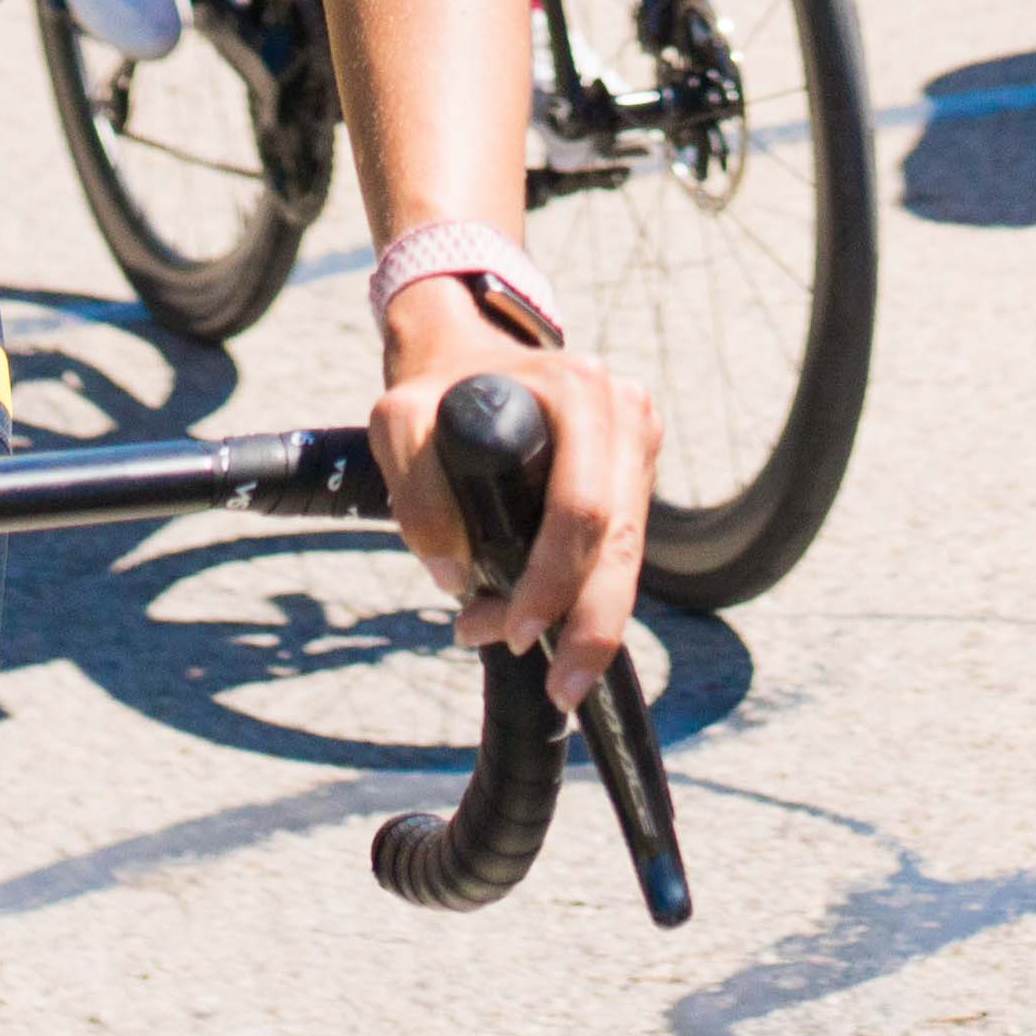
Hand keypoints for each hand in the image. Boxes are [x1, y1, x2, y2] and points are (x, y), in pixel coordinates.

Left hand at [376, 295, 656, 695]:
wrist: (464, 349)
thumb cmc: (435, 385)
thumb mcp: (398, 420)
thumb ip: (416, 494)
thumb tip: (453, 575)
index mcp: (582, 394)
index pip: (582, 507)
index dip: (554, 578)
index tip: (516, 631)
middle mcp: (624, 415)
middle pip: (621, 541)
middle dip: (590, 625)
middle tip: (558, 687)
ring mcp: (636, 442)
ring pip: (628, 553)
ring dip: (585, 619)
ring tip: (531, 657)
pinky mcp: (633, 472)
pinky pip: (620, 546)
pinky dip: (585, 593)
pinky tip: (546, 620)